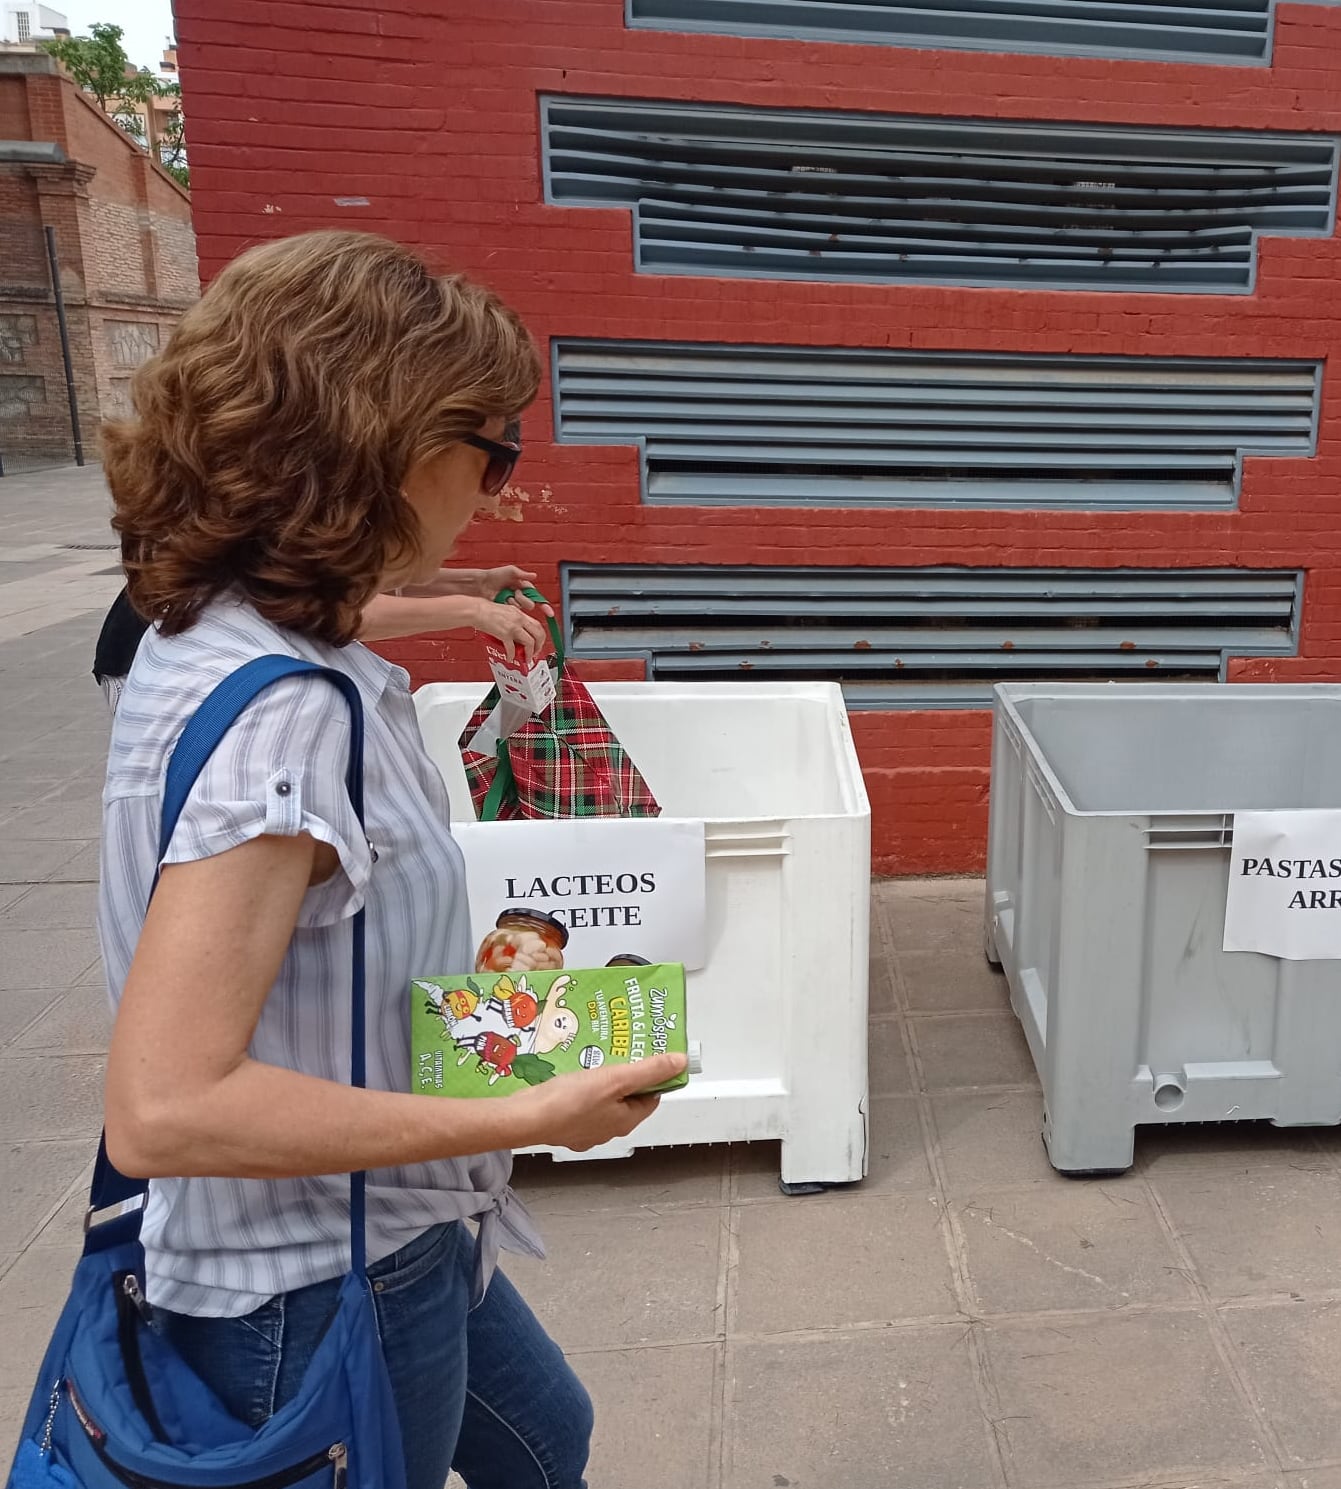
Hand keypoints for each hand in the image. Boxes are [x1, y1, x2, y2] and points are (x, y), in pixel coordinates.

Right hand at [473, 596, 548, 663]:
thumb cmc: (487, 611)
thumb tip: (521, 632)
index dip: (540, 637)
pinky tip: (510, 658)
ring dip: (529, 653)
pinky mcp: (504, 634)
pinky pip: (512, 648)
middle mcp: (519, 619)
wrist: (476, 610)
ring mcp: (513, 627)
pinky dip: (512, 655)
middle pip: (538, 634)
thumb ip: (516, 621)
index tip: (538, 644)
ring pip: (530, 642)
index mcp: (520, 614)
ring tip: (526, 658)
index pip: (538, 626)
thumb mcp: (507, 612)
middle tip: (535, 653)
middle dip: (539, 646)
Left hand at [478, 566, 554, 618]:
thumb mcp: (511, 571)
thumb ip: (523, 574)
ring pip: (521, 608)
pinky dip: (508, 605)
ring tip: (506, 594)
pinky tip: (502, 599)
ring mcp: (513, 603)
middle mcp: (521, 596)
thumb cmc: (495, 575)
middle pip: (530, 604)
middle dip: (523, 599)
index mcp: (524, 587)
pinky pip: (512, 611)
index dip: (545, 606)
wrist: (481, 584)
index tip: (549, 613)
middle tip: (515, 592)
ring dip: (514, 601)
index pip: (538, 598)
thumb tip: (534, 576)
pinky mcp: (506, 609)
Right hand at [510, 1052, 686, 1151]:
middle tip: (620, 1050)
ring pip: (603, 1099)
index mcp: (626, 1121)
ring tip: (597, 1056)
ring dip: (602, 1078)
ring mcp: (585, 1128)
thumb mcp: (615, 1079)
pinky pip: (582, 1101)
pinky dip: (582, 1086)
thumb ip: (648, 1070)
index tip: (648, 1054)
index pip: (651, 1096)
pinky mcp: (566, 1123)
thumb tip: (679, 1063)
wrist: (525, 1117)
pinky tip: (574, 1071)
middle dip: (625, 1074)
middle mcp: (608, 1129)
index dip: (653, 1075)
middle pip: (627, 1097)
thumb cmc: (568, 1101)